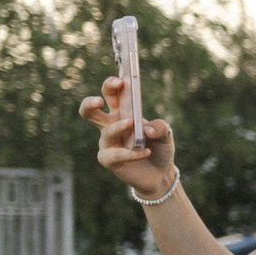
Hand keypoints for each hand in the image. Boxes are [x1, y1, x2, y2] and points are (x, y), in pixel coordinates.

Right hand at [80, 75, 175, 198]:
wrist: (161, 173)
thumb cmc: (159, 147)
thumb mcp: (166, 134)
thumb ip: (160, 127)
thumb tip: (146, 129)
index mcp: (121, 112)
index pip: (110, 94)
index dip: (111, 85)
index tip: (120, 81)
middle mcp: (109, 126)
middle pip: (89, 111)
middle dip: (90, 103)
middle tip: (100, 100)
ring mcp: (108, 143)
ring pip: (106, 132)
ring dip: (118, 127)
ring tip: (132, 123)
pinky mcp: (109, 160)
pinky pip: (114, 155)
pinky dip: (131, 152)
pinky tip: (146, 151)